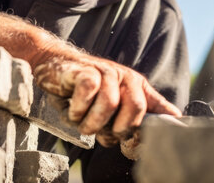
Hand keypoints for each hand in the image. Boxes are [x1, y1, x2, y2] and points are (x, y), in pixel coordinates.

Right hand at [0, 9, 180, 145]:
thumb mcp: (107, 111)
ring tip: (81, 121)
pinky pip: (88, 93)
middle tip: (100, 131)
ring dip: (91, 122)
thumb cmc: (80, 94)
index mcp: (138, 90)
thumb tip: (138, 144)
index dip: (152, 133)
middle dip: (117, 129)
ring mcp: (108, 72)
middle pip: (137, 110)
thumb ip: (124, 124)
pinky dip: (77, 109)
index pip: (161, 110)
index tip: (132, 147)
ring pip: (110, 105)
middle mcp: (127, 79)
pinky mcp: (87, 70)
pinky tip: (72, 108)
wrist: (52, 67)